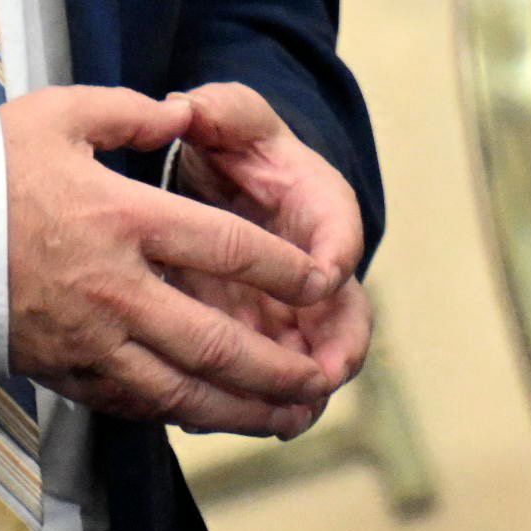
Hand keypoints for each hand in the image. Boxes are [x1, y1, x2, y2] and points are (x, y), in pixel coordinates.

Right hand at [1, 85, 347, 435]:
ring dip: (241, 409)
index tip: (322, 280)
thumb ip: (130, 115)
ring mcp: (88, 340)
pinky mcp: (60, 371)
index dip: (284, 268)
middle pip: (215, 341)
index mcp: (123, 219)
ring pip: (180, 390)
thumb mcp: (58, 116)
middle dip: (276, 365)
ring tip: (286, 415)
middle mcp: (115, 289)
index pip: (227, 248)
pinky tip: (209, 416)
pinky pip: (132, 404)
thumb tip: (180, 115)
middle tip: (321, 376)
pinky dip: (179, 415)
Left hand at [163, 79, 373, 423]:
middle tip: (319, 379)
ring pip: (306, 360)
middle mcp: (315, 266)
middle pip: (343, 316)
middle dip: (334, 351)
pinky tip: (206, 417)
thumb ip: (218, 110)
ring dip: (293, 393)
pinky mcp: (258, 334)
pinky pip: (260, 379)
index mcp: (320, 206)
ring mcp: (289, 308)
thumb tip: (187, 109)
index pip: (339, 233)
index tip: (322, 279)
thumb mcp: (229, 114)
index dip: (334, 256)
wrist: (222, 176)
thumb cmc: (233, 143)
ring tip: (276, 421)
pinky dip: (241, 402)